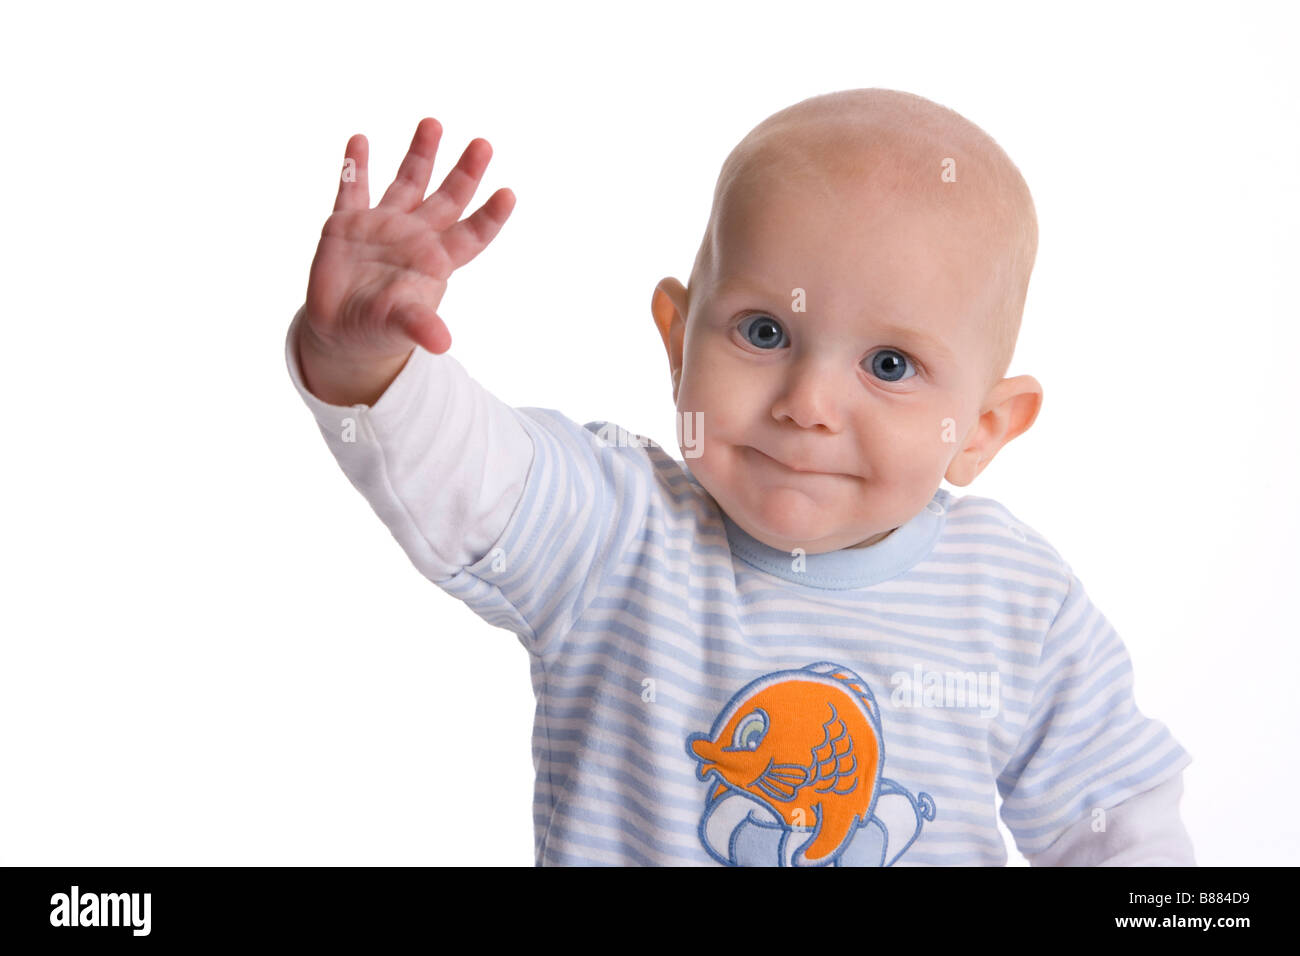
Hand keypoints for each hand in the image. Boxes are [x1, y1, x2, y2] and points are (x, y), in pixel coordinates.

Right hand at [301, 117, 514, 365]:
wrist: (342, 330)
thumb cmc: (381, 330)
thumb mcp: (402, 329)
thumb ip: (421, 327)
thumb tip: (441, 344)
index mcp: (435, 261)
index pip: (470, 234)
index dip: (489, 217)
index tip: (509, 195)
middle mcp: (415, 236)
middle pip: (448, 198)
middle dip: (466, 172)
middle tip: (485, 144)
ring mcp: (383, 225)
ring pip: (407, 181)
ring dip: (420, 153)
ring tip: (433, 123)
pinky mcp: (347, 223)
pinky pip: (352, 188)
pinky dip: (354, 166)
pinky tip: (360, 140)